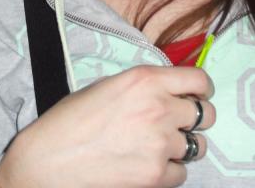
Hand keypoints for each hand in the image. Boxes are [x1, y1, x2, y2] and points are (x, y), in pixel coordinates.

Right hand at [0, 65, 215, 187]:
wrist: (48, 159)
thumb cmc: (72, 119)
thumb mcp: (110, 85)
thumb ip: (145, 87)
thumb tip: (169, 93)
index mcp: (146, 79)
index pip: (199, 80)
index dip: (202, 89)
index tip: (199, 95)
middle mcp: (159, 107)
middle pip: (206, 114)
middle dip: (196, 119)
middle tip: (179, 124)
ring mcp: (159, 143)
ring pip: (197, 147)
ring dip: (182, 147)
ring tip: (157, 147)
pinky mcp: (155, 175)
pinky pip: (181, 174)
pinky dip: (169, 172)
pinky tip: (148, 166)